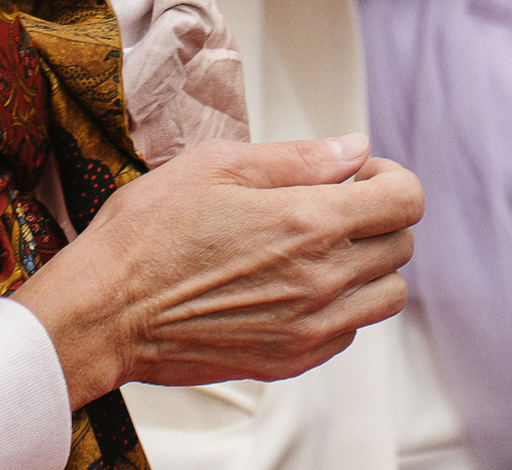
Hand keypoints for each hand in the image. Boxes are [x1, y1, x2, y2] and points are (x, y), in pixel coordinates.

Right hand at [14, 135, 421, 404]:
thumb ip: (298, 158)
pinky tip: (295, 285)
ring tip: (319, 248)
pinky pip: (350, 331)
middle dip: (378, 216)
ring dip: (368, 265)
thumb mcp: (217, 164)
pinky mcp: (290, 360)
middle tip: (333, 203)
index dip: (389, 178)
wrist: (106, 311)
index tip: (359, 175)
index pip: (406, 200)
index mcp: (308, 222)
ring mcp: (309, 327)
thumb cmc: (148, 232)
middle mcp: (322, 280)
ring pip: (387, 295)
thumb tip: (354, 150)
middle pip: (401, 246)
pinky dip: (340, 306)